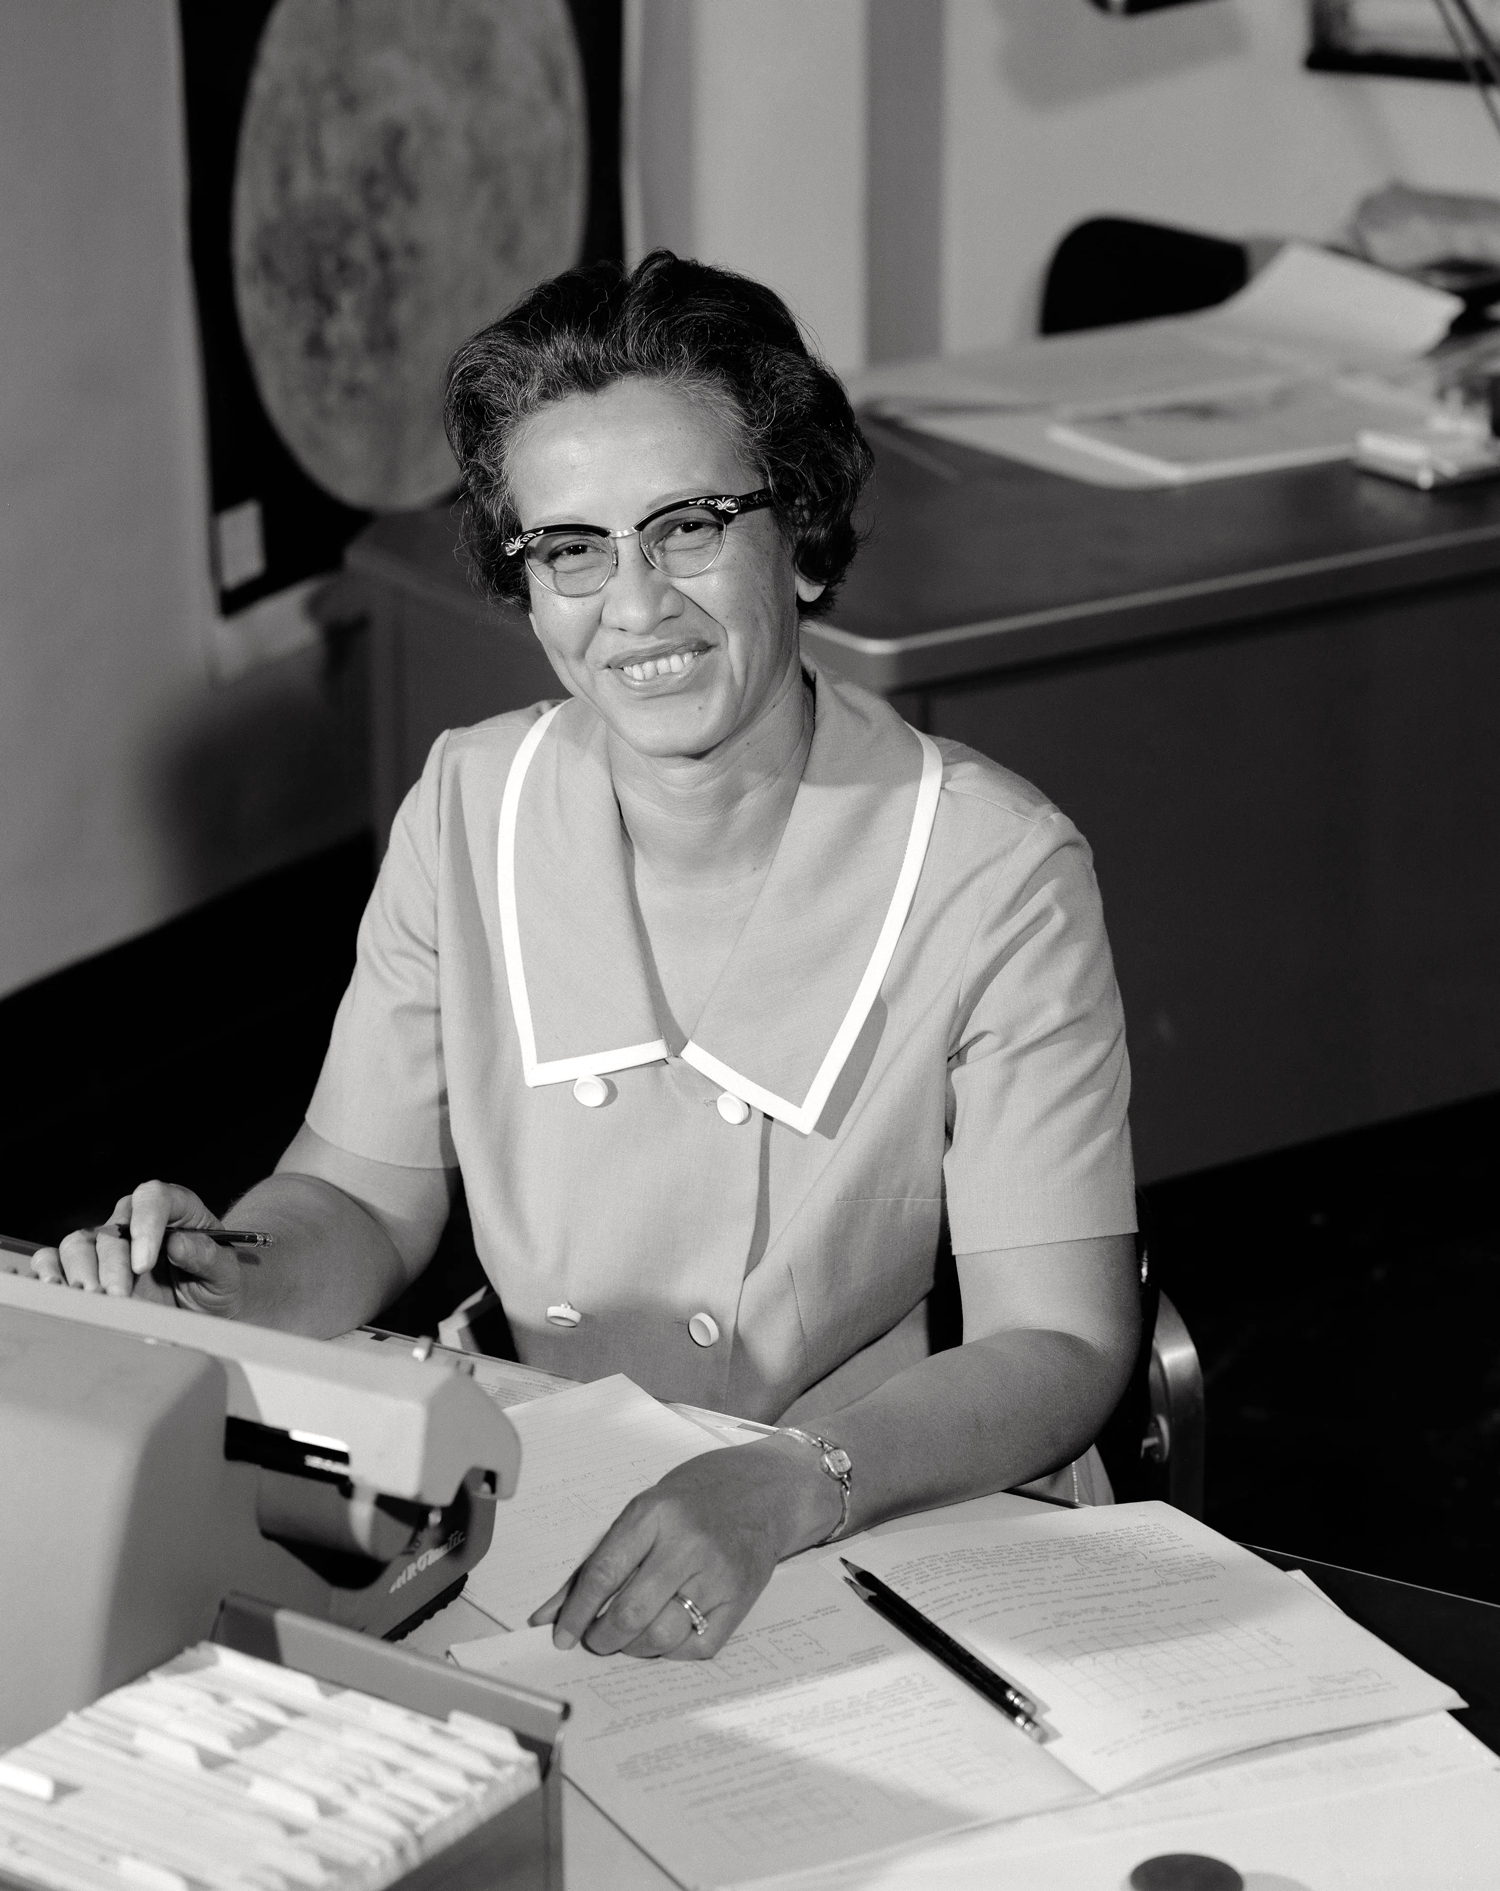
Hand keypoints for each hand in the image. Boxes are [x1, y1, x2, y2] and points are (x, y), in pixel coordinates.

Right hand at [29, 1180, 245, 1316]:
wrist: (204, 1305)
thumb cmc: (217, 1282)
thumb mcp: (226, 1274)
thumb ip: (208, 1257)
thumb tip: (178, 1243)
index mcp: (175, 1208)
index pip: (153, 1198)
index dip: (146, 1226)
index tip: (144, 1264)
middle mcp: (135, 1219)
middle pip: (112, 1230)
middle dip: (113, 1267)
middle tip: (118, 1298)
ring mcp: (107, 1240)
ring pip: (78, 1243)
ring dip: (80, 1274)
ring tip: (92, 1303)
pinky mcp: (86, 1264)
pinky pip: (55, 1259)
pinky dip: (50, 1273)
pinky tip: (58, 1293)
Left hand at [528, 1434, 840, 1660]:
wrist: (767, 1488)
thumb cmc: (697, 1496)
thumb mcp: (645, 1508)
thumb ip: (598, 1560)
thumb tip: (547, 1615)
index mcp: (655, 1513)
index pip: (603, 1573)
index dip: (575, 1613)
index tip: (560, 1636)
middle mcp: (688, 1544)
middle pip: (630, 1613)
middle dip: (602, 1639)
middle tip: (596, 1641)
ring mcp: (718, 1574)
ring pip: (661, 1637)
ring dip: (633, 1649)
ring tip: (628, 1638)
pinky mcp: (741, 1599)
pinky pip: (696, 1646)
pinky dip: (672, 1651)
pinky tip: (665, 1634)